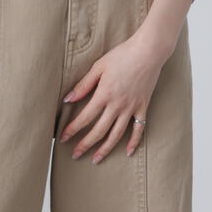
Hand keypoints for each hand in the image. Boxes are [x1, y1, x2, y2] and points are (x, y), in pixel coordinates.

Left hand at [59, 34, 167, 161]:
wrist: (149, 51)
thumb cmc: (122, 55)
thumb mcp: (98, 66)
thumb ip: (83, 85)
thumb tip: (68, 99)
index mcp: (104, 94)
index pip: (84, 117)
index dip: (72, 129)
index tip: (63, 138)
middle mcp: (117, 105)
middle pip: (99, 130)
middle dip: (85, 144)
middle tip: (75, 155)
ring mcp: (131, 108)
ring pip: (117, 134)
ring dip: (105, 148)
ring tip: (96, 159)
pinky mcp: (143, 107)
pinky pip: (139, 129)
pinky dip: (134, 142)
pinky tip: (128, 152)